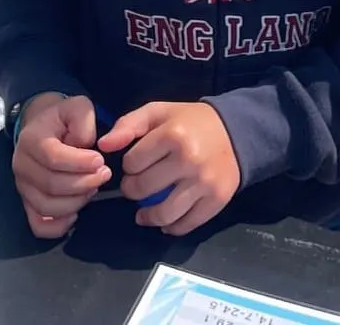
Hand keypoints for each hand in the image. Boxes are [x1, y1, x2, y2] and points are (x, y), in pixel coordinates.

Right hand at [11, 93, 109, 238]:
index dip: (79, 163)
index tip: (100, 161)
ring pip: (46, 206)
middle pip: (51, 185)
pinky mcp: (27, 202)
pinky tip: (75, 214)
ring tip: (93, 188)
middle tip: (104, 174)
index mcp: (32, 140)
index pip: (53, 158)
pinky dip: (58, 226)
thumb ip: (83, 119)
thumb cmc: (63, 118)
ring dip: (76, 202)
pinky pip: (38, 224)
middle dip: (83, 183)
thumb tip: (86, 146)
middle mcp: (22, 165)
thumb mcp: (77, 107)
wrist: (43, 126)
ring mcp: (23, 186)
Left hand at [100, 101, 240, 236]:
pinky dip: (171, 227)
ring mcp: (204, 183)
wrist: (236, 131)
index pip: (132, 163)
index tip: (136, 164)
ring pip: (163, 214)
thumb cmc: (190, 122)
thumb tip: (103, 146)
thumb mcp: (159, 112)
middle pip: (143, 189)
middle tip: (137, 185)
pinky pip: (187, 225)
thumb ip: (128, 124)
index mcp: (172, 135)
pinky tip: (165, 221)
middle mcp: (188, 160)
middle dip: (133, 189)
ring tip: (143, 211)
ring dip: (146, 216)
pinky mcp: (216, 200)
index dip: (129, 165)